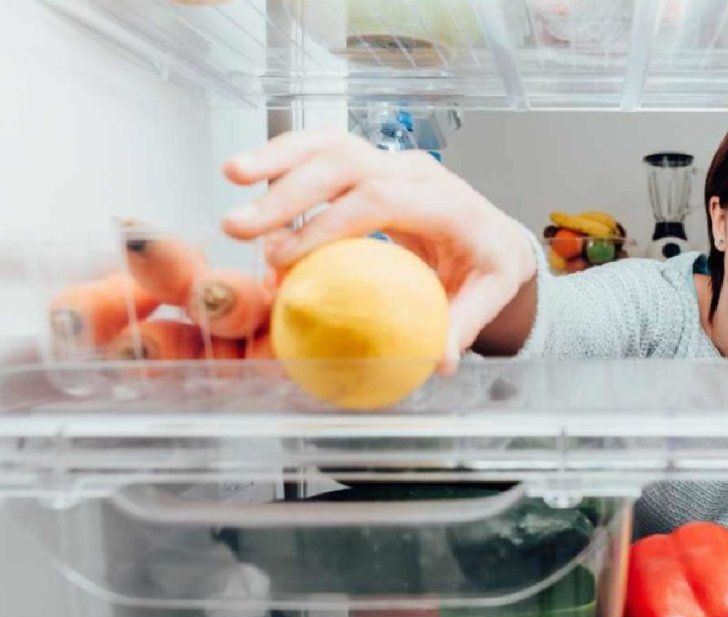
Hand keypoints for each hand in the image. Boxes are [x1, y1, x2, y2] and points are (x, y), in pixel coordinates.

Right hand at [221, 129, 537, 371]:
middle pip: (348, 165)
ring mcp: (394, 162)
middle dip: (289, 192)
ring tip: (231, 176)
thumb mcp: (488, 298)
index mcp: (449, 204)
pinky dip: (286, 156)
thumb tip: (439, 362)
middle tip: (240, 228)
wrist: (496, 237)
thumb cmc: (488, 268)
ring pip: (332, 144)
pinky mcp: (373, 163)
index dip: (328, 225)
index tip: (285, 258)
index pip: (381, 200)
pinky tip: (247, 173)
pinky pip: (326, 150)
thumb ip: (462, 326)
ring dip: (278, 158)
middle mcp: (419, 173)